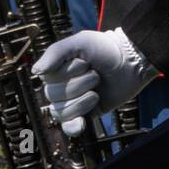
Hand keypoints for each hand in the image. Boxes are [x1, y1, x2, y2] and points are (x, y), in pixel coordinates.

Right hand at [33, 27, 157, 135]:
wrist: (132, 62)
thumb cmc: (106, 49)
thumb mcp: (80, 42)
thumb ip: (55, 52)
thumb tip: (36, 71)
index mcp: (57, 69)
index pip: (47, 79)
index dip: (66, 73)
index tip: (84, 63)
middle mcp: (62, 86)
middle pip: (52, 96)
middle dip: (78, 86)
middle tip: (96, 76)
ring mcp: (73, 101)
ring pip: (60, 112)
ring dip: (80, 102)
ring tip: (96, 92)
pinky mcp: (86, 113)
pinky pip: (69, 127)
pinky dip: (73, 127)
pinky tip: (81, 123)